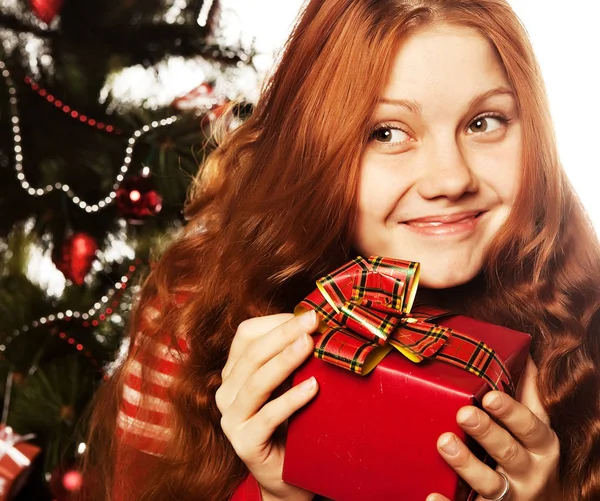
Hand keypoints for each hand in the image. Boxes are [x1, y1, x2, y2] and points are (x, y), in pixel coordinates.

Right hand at [216, 311, 319, 500]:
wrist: (290, 475)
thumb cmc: (293, 423)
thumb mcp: (290, 383)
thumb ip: (293, 357)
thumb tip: (318, 323)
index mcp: (234, 372)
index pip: (247, 335)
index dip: (277, 322)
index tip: (308, 314)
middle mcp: (226, 392)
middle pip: (252, 353)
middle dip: (285, 332)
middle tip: (313, 320)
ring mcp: (232, 418)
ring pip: (257, 381)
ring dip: (285, 359)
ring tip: (310, 345)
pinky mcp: (244, 443)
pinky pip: (268, 416)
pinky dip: (291, 399)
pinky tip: (313, 388)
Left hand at [428, 356, 560, 500]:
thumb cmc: (532, 455)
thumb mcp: (537, 428)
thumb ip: (529, 396)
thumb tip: (526, 356)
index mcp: (541, 445)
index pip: (529, 426)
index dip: (511, 411)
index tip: (490, 396)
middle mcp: (529, 472)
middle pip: (508, 452)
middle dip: (486, 432)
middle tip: (463, 413)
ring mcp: (510, 495)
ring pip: (490, 483)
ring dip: (466, 463)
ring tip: (444, 442)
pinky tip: (432, 496)